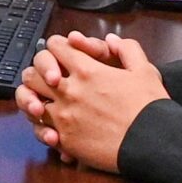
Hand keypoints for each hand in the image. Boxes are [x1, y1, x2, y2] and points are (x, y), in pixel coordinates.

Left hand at [15, 32, 168, 170]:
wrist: (151, 143)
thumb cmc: (149, 107)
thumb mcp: (145, 70)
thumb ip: (127, 49)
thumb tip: (112, 39)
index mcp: (87, 71)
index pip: (55, 47)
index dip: (56, 47)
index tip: (62, 54)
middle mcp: (69, 92)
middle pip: (33, 74)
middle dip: (38, 73)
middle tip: (48, 78)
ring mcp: (63, 117)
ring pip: (30, 103)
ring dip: (35, 100)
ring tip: (45, 102)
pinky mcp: (64, 140)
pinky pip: (40, 130)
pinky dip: (43, 127)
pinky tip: (53, 127)